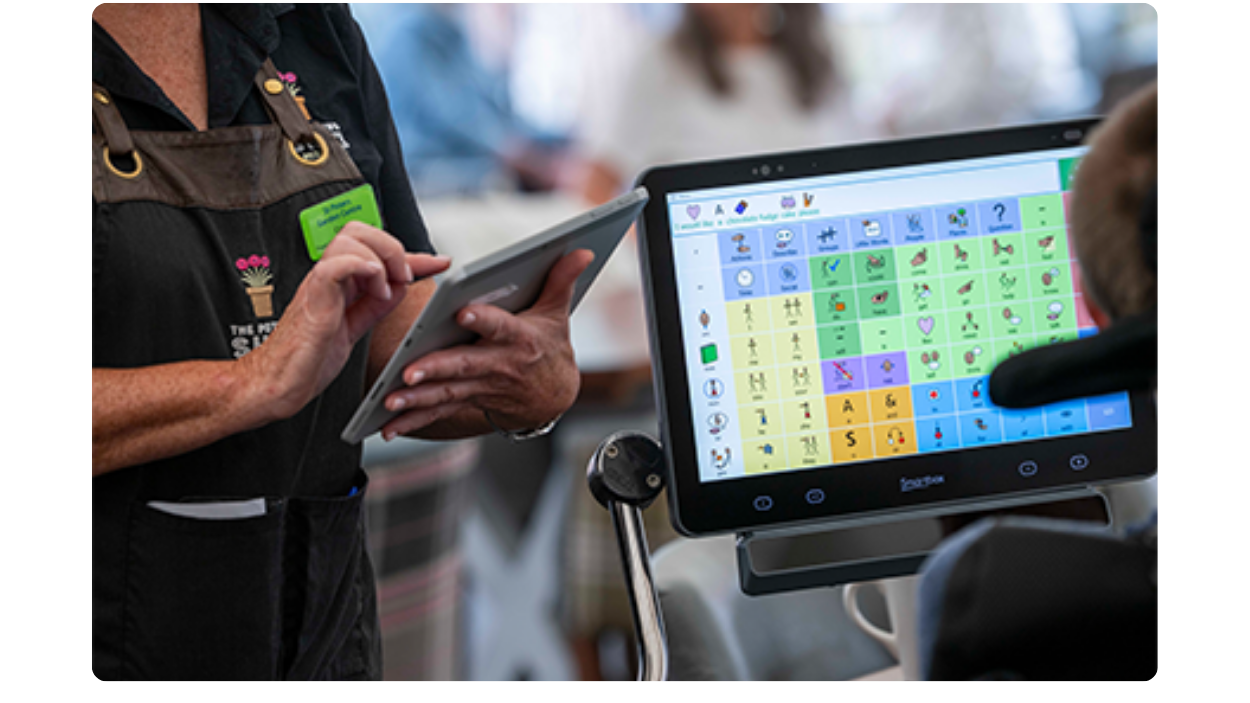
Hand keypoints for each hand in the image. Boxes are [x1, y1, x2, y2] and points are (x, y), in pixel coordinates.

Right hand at [241, 223, 450, 423]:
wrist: (276, 385)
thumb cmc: (307, 360)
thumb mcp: (353, 329)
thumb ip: (373, 306)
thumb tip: (399, 286)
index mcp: (338, 282)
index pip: (375, 251)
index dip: (413, 254)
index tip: (440, 262)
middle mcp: (328, 278)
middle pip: (358, 230)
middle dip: (392, 246)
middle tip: (406, 277)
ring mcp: (318, 286)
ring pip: (348, 239)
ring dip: (379, 259)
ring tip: (386, 290)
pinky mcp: (312, 301)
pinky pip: (334, 266)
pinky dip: (361, 267)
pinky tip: (376, 289)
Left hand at [380, 250, 594, 440]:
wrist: (554, 396)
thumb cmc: (549, 346)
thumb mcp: (557, 313)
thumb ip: (561, 280)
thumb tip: (580, 250)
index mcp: (519, 339)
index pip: (501, 326)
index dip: (485, 320)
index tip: (464, 312)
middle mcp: (500, 365)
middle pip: (465, 365)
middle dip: (437, 369)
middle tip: (410, 372)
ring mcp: (483, 387)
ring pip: (448, 393)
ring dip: (418, 399)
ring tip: (391, 401)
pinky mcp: (470, 402)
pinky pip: (440, 412)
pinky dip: (414, 421)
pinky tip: (388, 427)